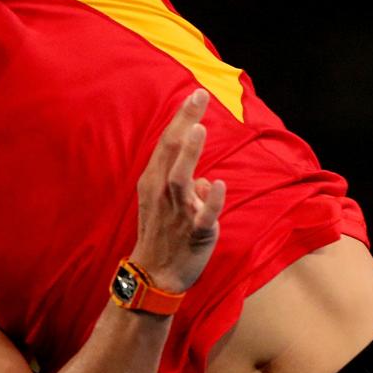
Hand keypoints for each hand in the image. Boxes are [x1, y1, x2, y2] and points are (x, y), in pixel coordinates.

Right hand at [129, 88, 224, 293]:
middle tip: (198, 95)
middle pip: (171, 152)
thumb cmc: (162, 236)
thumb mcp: (165, 206)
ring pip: (181, 179)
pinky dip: (211, 201)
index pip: (167, 144)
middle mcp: (162, 193)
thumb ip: (186, 188)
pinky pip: (202, 216)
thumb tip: (207, 181)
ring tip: (199, 129)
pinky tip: (219, 185)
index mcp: (154, 183)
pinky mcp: (194, 234)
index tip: (195, 94)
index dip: (180, 118)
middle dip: (184, 122)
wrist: (155, 278)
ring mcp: (177, 213)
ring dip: (190, 154)